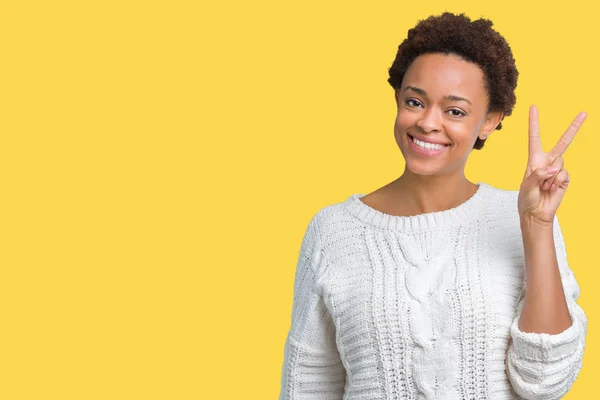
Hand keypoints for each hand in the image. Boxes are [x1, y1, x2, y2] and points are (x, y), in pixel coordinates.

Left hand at [518, 105, 586, 225]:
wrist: (536, 213)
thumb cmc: (527, 199)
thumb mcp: (526, 186)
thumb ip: (537, 175)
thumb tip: (552, 169)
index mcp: (534, 159)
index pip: (535, 137)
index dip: (534, 122)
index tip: (533, 107)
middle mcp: (547, 161)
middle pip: (563, 142)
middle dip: (574, 128)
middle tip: (584, 113)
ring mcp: (557, 170)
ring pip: (560, 163)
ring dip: (551, 176)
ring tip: (544, 186)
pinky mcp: (565, 178)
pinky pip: (564, 174)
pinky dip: (557, 182)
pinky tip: (551, 189)